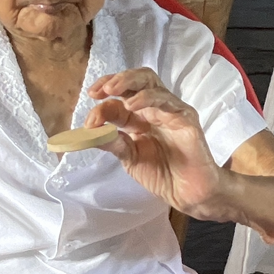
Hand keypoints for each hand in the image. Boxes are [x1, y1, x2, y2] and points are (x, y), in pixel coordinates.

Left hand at [88, 68, 231, 217]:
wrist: (186, 193)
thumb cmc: (161, 174)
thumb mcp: (129, 157)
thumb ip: (111, 142)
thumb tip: (87, 131)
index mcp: (138, 117)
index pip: (119, 99)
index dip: (102, 102)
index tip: (88, 115)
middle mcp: (153, 109)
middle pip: (136, 80)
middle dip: (115, 79)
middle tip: (99, 91)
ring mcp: (169, 110)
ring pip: (150, 82)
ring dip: (127, 82)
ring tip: (110, 91)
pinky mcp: (185, 117)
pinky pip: (166, 100)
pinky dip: (146, 98)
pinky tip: (132, 104)